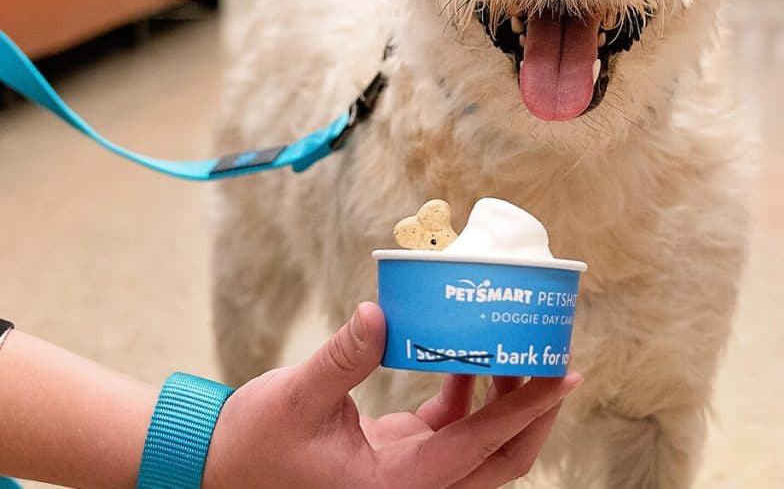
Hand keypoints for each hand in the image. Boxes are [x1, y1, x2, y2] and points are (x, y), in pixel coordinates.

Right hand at [203, 302, 580, 488]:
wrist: (219, 472)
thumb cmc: (253, 446)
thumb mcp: (296, 398)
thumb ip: (343, 358)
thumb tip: (379, 311)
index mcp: (396, 487)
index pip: (483, 447)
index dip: (528, 409)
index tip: (564, 375)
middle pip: (501, 461)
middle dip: (534, 413)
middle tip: (553, 361)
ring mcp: (409, 475)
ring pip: (482, 449)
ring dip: (504, 401)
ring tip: (515, 348)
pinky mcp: (399, 457)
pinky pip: (452, 429)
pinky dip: (467, 393)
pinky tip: (466, 355)